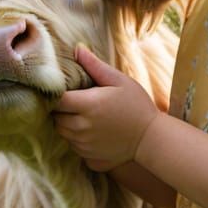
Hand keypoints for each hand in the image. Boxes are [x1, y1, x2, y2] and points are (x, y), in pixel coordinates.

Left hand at [52, 46, 160, 170]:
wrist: (152, 139)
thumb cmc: (137, 105)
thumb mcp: (119, 81)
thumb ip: (95, 66)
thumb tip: (78, 49)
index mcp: (88, 105)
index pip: (56, 100)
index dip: (56, 95)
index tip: (64, 90)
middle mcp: (82, 128)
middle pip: (56, 118)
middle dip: (62, 110)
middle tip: (77, 103)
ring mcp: (84, 145)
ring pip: (63, 133)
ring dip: (68, 124)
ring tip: (85, 116)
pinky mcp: (88, 158)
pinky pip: (73, 146)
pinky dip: (78, 139)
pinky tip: (93, 132)